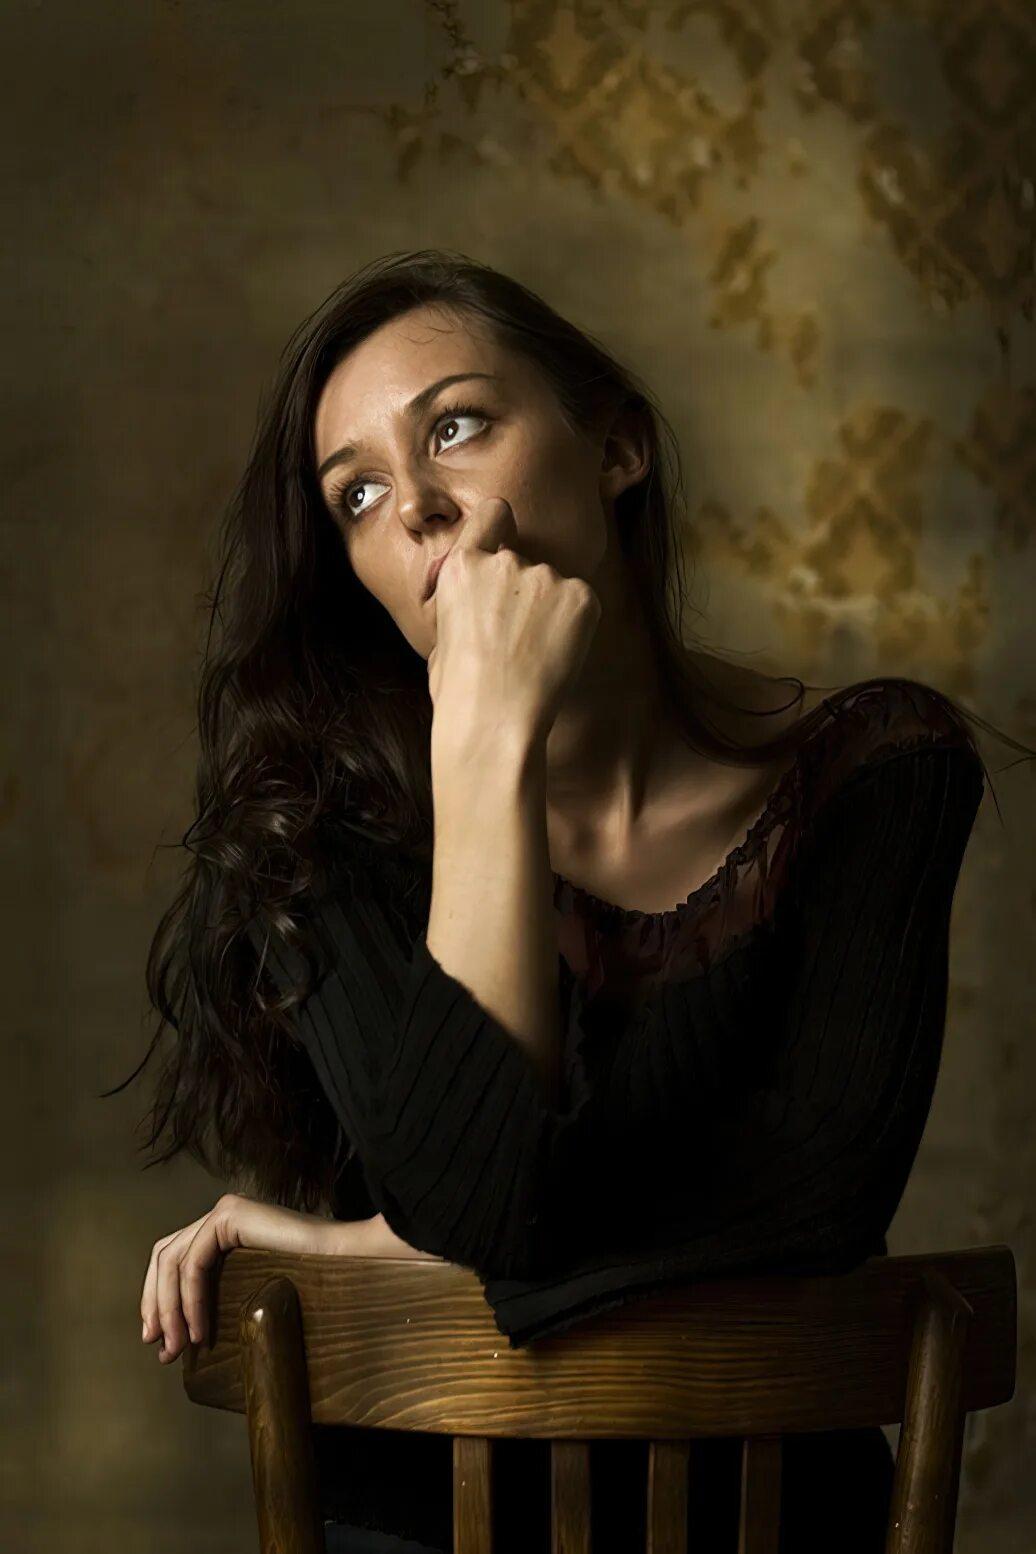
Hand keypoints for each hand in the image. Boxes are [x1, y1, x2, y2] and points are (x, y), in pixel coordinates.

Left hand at [139, 1192, 383, 1363]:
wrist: (346, 1265)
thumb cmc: (312, 1285)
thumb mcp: (252, 1295)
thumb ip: (220, 1302)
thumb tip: (176, 1339)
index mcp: (225, 1230)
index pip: (174, 1260)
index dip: (158, 1300)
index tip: (162, 1343)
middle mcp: (220, 1215)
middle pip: (165, 1257)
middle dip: (156, 1305)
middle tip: (161, 1347)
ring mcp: (224, 1211)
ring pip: (172, 1259)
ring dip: (168, 1307)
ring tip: (179, 1346)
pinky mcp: (230, 1215)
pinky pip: (193, 1262)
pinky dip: (188, 1299)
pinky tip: (199, 1329)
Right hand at [426, 497, 600, 746]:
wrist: (493, 718)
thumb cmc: (460, 693)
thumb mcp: (441, 639)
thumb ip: (464, 608)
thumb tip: (476, 612)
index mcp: (462, 567)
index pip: (494, 514)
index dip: (502, 528)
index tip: (508, 544)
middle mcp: (504, 561)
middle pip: (525, 563)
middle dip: (525, 593)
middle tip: (519, 639)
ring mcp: (545, 576)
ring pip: (555, 587)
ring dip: (550, 612)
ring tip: (535, 655)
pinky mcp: (581, 595)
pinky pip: (582, 603)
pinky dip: (575, 625)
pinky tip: (556, 655)